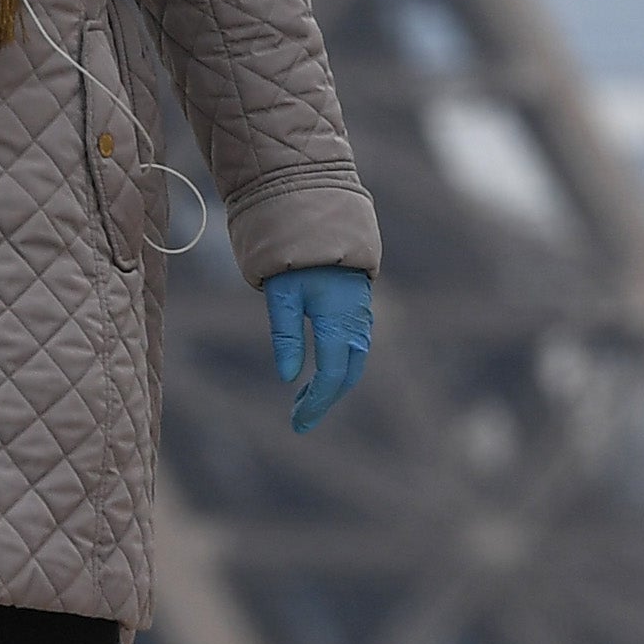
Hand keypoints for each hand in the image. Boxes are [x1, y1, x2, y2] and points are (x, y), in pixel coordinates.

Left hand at [267, 264, 373, 433]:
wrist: (322, 218)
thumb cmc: (295, 256)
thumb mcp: (282, 295)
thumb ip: (286, 335)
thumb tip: (289, 377)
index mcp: (338, 322)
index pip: (331, 376)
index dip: (316, 403)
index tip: (298, 424)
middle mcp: (356, 322)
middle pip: (346, 374)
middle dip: (324, 399)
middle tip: (299, 417)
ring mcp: (361, 315)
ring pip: (353, 361)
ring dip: (333, 384)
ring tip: (305, 399)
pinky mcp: (358, 308)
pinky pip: (355, 346)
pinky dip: (340, 365)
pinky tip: (320, 372)